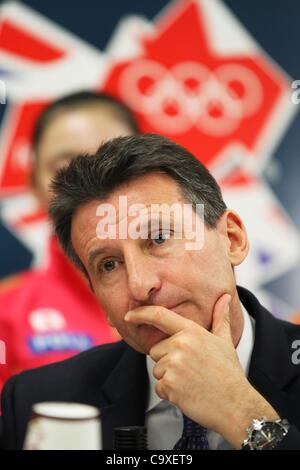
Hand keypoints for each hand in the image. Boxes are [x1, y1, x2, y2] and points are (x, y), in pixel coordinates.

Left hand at [125, 294, 278, 447]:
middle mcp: (180, 345)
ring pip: (157, 370)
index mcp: (191, 331)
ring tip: (191, 381)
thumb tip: (225, 298)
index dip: (141, 314)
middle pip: (156, 350)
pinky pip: (159, 387)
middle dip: (167, 361)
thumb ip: (220, 318)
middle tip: (190, 369)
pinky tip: (187, 392)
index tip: (129, 315)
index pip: (159, 316)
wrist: (235, 405)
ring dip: (169, 378)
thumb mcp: (224, 341)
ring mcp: (174, 365)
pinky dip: (170, 393)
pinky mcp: (170, 385)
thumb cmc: (228, 373)